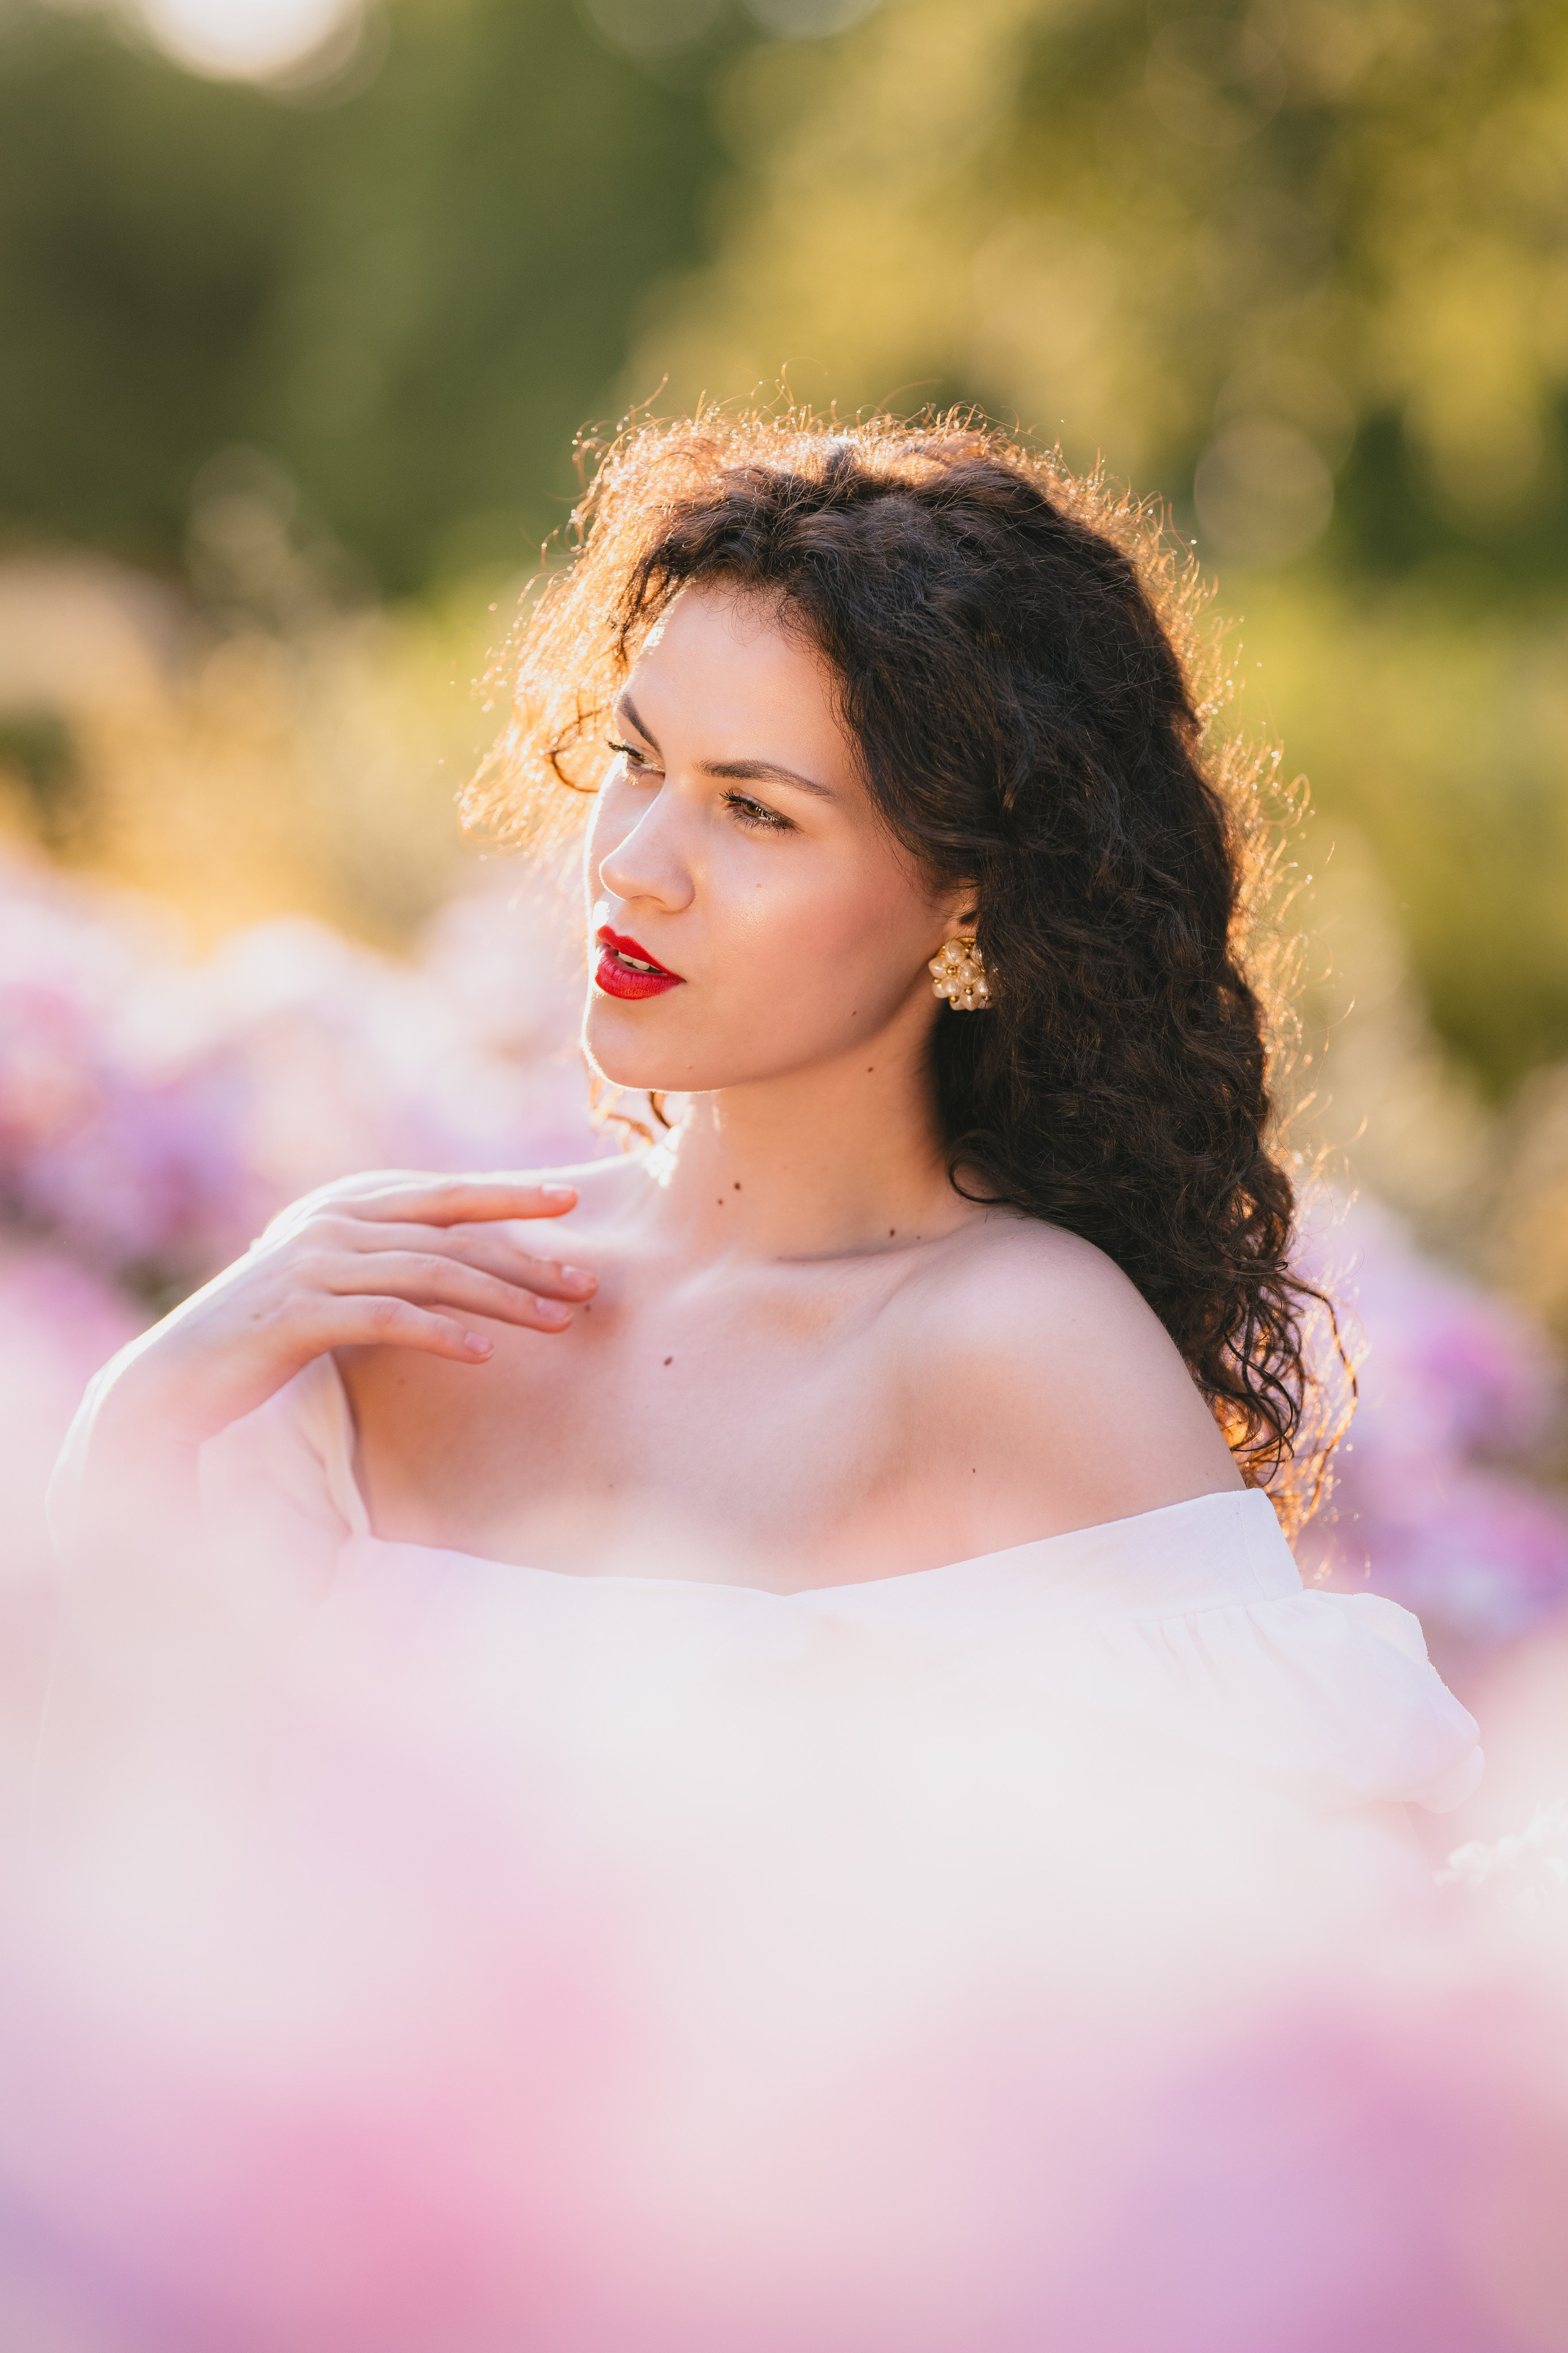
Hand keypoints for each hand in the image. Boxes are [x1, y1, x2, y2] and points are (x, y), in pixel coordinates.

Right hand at [80, 1171, 594, 1466]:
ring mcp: (312, 1264)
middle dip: (525, 1254)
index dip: (509, 1193)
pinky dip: (439, 1333)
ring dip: (502, 1298)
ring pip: (430, 1272)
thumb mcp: (330, 1283)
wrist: (176, 1376)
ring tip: (557, 1321)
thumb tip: (463, 1260)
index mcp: (342, 1207)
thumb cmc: (264, 1336)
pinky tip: (481, 1354)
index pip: (443, 1194)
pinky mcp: (299, 1314)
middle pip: (450, 1231)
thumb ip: (384, 1260)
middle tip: (586, 1280)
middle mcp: (330, 1223)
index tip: (572, 1199)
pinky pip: (385, 1318)